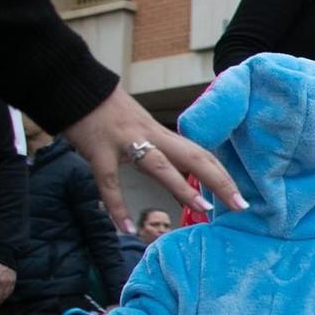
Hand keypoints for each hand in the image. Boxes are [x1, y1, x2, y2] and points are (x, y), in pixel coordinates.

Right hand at [63, 84, 246, 228]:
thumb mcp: (141, 130)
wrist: (74, 86)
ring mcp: (125, 142)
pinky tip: (126, 228)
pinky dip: (117, 206)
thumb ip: (160, 153)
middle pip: (193, 156)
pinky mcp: (98, 150)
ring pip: (160, 165)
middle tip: (241, 204)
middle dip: (220, 180)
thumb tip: (182, 182)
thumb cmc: (109, 111)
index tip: (240, 195)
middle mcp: (150, 136)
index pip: (200, 154)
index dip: (222, 174)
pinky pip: (109, 182)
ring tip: (203, 210)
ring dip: (183, 188)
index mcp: (162, 134)